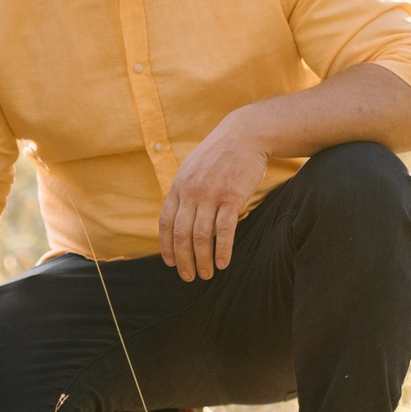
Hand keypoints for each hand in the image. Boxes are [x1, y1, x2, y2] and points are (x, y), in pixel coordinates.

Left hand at [158, 110, 268, 279]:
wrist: (244, 134)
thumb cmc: (220, 155)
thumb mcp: (193, 169)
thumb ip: (185, 191)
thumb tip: (180, 217)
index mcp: (179, 186)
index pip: (165, 223)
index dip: (166, 246)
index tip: (170, 263)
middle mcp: (190, 192)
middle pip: (181, 234)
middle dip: (183, 260)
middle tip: (188, 277)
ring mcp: (210, 194)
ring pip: (201, 236)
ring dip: (202, 260)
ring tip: (206, 274)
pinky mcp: (231, 196)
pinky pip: (224, 230)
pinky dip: (222, 250)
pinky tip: (224, 263)